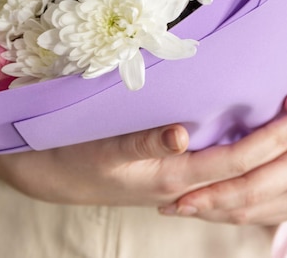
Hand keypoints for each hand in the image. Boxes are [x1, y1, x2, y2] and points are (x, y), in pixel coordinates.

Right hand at [0, 103, 286, 211]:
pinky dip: (243, 170)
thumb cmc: (80, 157)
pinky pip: (219, 182)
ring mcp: (180, 188)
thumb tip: (181, 134)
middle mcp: (184, 186)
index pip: (235, 162)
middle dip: (277, 153)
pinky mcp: (173, 181)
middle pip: (246, 179)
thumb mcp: (107, 147)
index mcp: (173, 176)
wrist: (57, 175)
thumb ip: (143, 141)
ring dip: (265, 164)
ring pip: (237, 185)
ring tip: (282, 135)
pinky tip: (247, 154)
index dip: (267, 141)